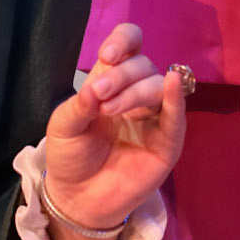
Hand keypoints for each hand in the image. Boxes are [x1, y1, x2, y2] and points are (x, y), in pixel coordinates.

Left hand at [41, 23, 185, 239]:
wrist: (76, 198)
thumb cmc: (70, 155)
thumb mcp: (63, 126)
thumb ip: (79, 105)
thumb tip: (96, 86)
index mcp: (113, 80)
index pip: (130, 45)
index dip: (123, 41)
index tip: (106, 55)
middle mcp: (137, 93)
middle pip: (143, 65)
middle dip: (121, 75)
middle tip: (99, 96)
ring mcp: (155, 117)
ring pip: (158, 86)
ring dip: (136, 90)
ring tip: (109, 108)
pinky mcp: (167, 143)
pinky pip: (176, 117)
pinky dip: (176, 98)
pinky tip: (171, 84)